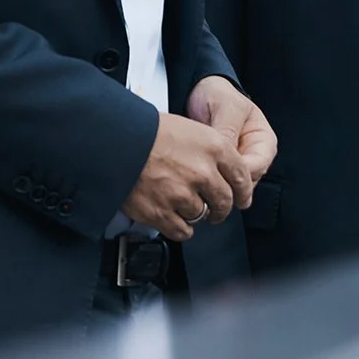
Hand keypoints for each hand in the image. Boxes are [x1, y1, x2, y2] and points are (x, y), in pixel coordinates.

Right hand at [121, 114, 246, 241]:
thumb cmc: (146, 129)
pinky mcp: (162, 213)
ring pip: (202, 216)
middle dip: (220, 208)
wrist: (114, 140)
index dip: (243, 192)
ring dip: (194, 213)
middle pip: (224, 202)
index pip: (242, 176)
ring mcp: (182, 195)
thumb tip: (221, 171)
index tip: (242, 199)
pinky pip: (183, 231)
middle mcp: (202, 172)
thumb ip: (210, 151)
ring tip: (181, 204)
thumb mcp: (188, 128)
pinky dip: (179, 227)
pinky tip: (172, 217)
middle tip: (214, 209)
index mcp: (213, 147)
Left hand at [186, 76, 276, 203]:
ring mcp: (236, 165)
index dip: (236, 173)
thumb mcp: (227, 108)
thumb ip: (228, 132)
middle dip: (223, 182)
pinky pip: (215, 181)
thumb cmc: (219, 94)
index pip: (256, 167)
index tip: (216, 171)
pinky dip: (205, 179)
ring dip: (213, 183)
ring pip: (229, 186)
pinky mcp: (219, 168)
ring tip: (193, 173)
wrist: (200, 90)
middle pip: (243, 183)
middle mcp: (253, 157)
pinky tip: (191, 174)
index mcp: (264, 143)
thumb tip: (225, 157)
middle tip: (199, 178)